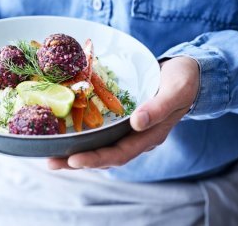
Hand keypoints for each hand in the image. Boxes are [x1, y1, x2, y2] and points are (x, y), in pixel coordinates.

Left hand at [48, 56, 199, 169]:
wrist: (186, 73)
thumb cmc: (183, 81)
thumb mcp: (176, 90)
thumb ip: (159, 107)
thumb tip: (136, 122)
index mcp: (150, 135)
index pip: (120, 153)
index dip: (97, 158)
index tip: (74, 160)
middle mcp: (137, 137)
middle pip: (105, 155)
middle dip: (78, 161)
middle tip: (51, 162)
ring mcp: (129, 129)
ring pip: (100, 146)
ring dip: (77, 153)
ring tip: (51, 157)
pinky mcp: (122, 119)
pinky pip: (101, 132)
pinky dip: (84, 137)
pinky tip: (66, 135)